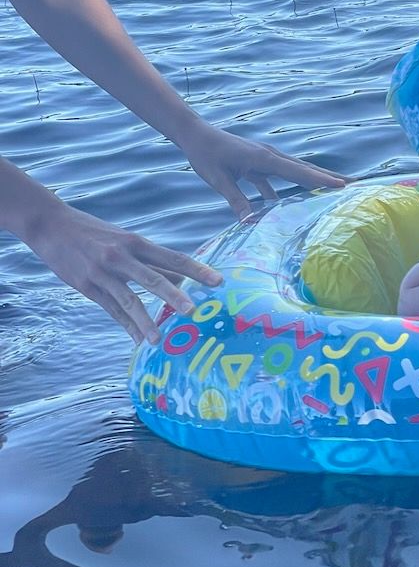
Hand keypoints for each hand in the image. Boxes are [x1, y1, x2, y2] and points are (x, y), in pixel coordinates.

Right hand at [26, 203, 221, 343]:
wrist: (51, 225)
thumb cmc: (96, 234)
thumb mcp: (125, 240)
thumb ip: (152, 261)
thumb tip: (182, 278)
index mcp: (136, 242)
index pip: (172, 257)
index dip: (197, 270)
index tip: (218, 281)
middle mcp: (121, 256)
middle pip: (153, 278)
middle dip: (174, 296)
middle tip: (193, 312)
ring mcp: (103, 272)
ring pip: (129, 300)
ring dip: (146, 321)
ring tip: (159, 339)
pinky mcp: (87, 286)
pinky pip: (111, 310)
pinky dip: (126, 326)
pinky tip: (138, 340)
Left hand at [176, 119, 346, 217]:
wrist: (194, 135)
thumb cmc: (205, 155)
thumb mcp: (218, 179)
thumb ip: (236, 199)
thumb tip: (250, 223)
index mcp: (264, 159)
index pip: (298, 172)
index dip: (321, 180)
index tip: (343, 186)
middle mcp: (270, 157)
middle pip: (305, 170)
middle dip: (329, 178)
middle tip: (354, 186)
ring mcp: (266, 160)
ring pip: (295, 174)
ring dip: (313, 183)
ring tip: (333, 194)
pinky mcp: (258, 165)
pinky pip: (279, 180)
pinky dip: (288, 190)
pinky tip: (291, 207)